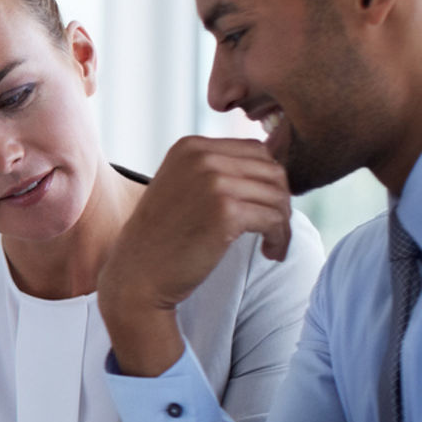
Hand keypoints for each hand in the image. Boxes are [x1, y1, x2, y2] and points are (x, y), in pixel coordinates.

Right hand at [99, 136, 292, 375]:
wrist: (138, 275)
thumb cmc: (164, 238)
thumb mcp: (182, 187)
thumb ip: (216, 170)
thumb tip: (273, 169)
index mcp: (190, 146)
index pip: (255, 151)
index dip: (268, 181)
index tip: (265, 209)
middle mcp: (201, 157)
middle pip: (271, 170)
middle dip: (280, 201)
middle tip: (274, 229)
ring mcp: (213, 182)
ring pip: (277, 194)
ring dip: (283, 222)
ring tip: (273, 243)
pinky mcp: (226, 211)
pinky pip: (274, 218)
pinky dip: (280, 237)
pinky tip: (270, 252)